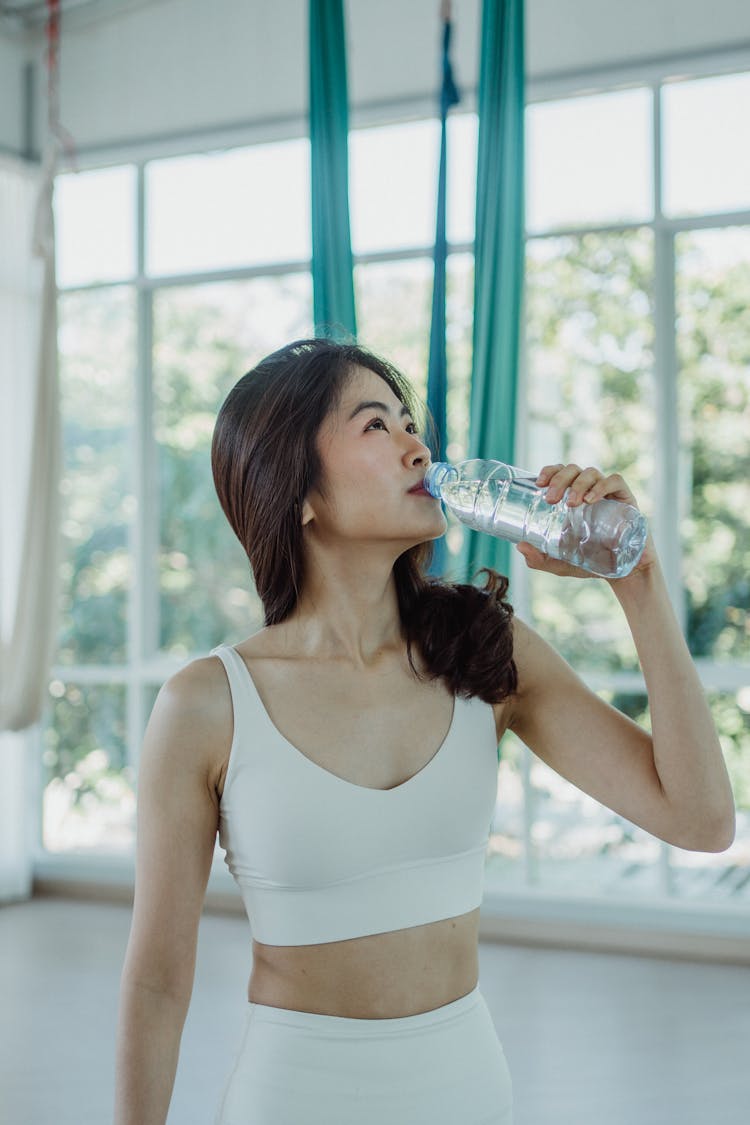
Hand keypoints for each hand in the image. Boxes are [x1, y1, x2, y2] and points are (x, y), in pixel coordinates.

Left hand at [515, 462, 657, 579]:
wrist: (623, 573)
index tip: (538, 483)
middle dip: (559, 480)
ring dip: (578, 485)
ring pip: (591, 472)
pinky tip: (591, 501)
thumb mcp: (560, 563)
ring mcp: (608, 493)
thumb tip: (520, 546)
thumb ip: (539, 559)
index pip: (560, 473)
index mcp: (573, 497)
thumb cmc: (591, 562)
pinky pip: (614, 481)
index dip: (549, 471)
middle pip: (573, 470)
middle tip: (551, 499)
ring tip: (570, 504)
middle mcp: (589, 490)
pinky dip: (601, 487)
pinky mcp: (626, 499)